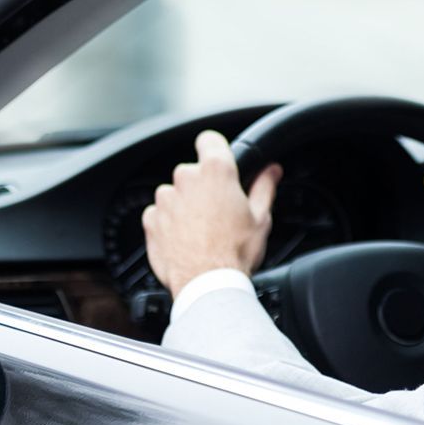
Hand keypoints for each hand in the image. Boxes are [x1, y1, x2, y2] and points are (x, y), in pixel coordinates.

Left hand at [142, 130, 282, 297]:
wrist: (207, 285)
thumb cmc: (236, 252)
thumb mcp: (261, 217)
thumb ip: (264, 186)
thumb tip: (272, 170)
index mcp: (216, 172)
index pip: (209, 139)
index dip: (215, 149)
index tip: (219, 161)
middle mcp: (186, 179)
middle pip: (192, 171)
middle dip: (202, 186)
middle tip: (218, 211)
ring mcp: (165, 199)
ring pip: (175, 193)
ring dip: (185, 205)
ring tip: (202, 231)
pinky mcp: (151, 219)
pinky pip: (160, 213)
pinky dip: (169, 223)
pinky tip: (186, 240)